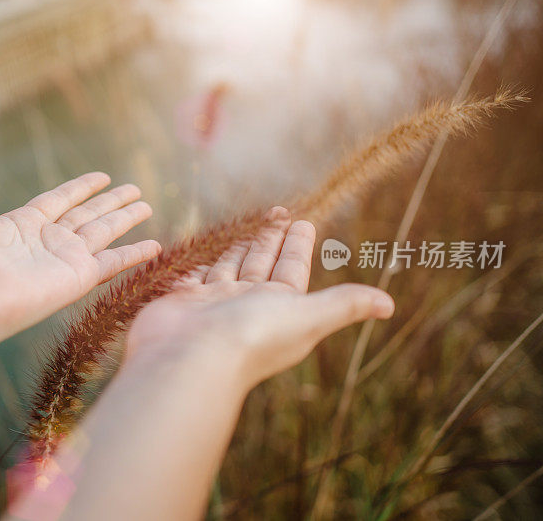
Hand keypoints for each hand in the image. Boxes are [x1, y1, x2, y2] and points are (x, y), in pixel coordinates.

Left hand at [0, 163, 160, 345]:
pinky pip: (113, 263)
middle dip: (111, 202)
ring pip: (104, 234)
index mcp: (23, 225)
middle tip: (135, 189)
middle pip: (88, 215)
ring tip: (147, 205)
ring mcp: (64, 260)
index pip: (60, 200)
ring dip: (126, 219)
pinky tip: (155, 246)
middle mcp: (48, 242)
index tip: (102, 176)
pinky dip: (135, 255)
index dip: (82, 187)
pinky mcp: (77, 279)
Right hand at [126, 207, 393, 390]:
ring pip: (230, 266)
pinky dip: (202, 262)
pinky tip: (206, 248)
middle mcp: (247, 305)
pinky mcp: (183, 301)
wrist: (190, 360)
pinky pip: (196, 274)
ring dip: (240, 246)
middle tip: (278, 212)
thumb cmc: (252, 336)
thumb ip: (344, 304)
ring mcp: (213, 303)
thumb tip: (389, 305)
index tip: (302, 222)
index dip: (297, 246)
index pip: (291, 269)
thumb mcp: (308, 316)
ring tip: (248, 224)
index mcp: (278, 307)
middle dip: (270, 239)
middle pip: (261, 264)